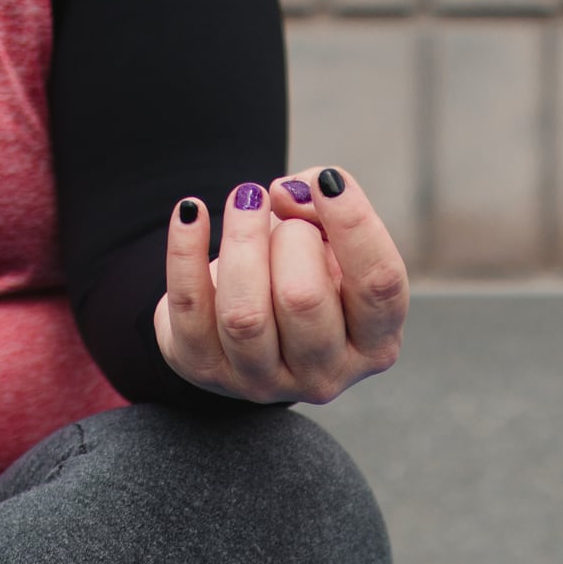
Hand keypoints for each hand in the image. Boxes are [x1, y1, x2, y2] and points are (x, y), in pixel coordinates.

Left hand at [154, 165, 408, 404]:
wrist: (247, 320)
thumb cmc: (304, 273)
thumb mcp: (332, 243)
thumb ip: (326, 209)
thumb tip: (285, 195)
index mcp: (374, 344)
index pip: (377, 284)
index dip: (354, 224)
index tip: (328, 182)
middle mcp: (324, 375)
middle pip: (303, 298)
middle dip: (291, 237)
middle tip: (285, 218)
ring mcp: (262, 382)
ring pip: (244, 314)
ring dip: (241, 238)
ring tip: (245, 202)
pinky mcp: (203, 370)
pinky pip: (189, 306)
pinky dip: (185, 248)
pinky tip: (192, 212)